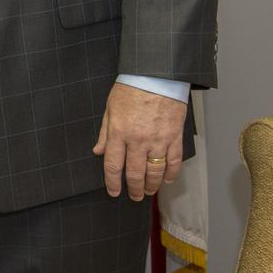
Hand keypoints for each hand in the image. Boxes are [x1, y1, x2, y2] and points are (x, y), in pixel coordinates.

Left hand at [92, 82, 187, 199]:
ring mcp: (158, 140)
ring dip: (152, 185)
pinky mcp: (174, 137)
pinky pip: (174, 161)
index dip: (113, 182)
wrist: (156, 76)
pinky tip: (166, 180)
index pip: (113, 165)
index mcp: (119, 132)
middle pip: (135, 173)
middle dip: (134, 189)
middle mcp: (138, 140)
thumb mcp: (110, 108)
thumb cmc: (130, 89)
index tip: (114, 192)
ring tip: (149, 191)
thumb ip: (105, 133)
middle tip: (135, 196)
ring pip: (155, 172)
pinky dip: (171, 174)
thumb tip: (98, 151)